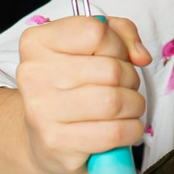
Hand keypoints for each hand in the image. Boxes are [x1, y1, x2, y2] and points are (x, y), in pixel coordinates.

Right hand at [11, 13, 152, 173]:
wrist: (42, 137)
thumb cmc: (72, 87)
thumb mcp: (92, 47)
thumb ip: (120, 34)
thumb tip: (140, 56)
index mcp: (37, 42)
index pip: (96, 32)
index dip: (117, 45)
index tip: (113, 57)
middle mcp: (33, 74)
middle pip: (110, 70)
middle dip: (130, 79)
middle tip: (123, 88)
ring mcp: (41, 109)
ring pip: (115, 101)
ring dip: (134, 106)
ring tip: (125, 108)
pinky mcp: (56, 141)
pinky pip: (114, 132)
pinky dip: (131, 130)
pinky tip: (122, 128)